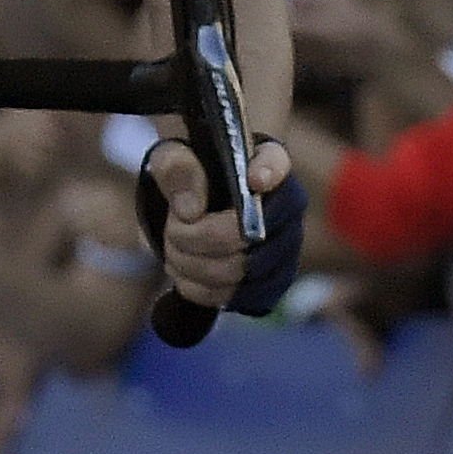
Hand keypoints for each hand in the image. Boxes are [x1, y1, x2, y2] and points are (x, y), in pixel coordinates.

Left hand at [135, 140, 303, 315]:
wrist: (187, 206)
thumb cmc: (184, 172)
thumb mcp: (170, 157)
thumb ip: (176, 168)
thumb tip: (191, 210)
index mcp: (263, 161)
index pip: (276, 162)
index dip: (270, 172)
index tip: (253, 180)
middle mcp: (283, 207)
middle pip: (252, 233)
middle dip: (200, 237)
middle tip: (173, 230)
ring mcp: (281, 249)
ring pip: (241, 271)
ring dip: (194, 264)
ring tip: (172, 249)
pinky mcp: (267, 283)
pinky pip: (237, 296)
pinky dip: (200, 289)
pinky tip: (183, 273)